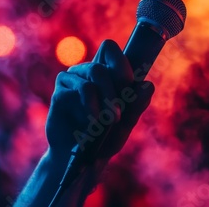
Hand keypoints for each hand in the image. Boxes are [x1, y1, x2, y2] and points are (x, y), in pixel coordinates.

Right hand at [46, 39, 154, 162]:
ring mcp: (71, 80)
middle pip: (103, 62)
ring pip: (94, 72)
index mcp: (105, 73)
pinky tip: (93, 123)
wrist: (82, 160)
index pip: (109, 48)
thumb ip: (137, 104)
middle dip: (117, 86)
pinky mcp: (60, 93)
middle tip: (120, 112)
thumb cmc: (106, 137)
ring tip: (110, 121)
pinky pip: (80, 89)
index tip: (129, 85)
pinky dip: (91, 106)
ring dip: (107, 97)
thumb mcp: (127, 122)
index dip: (121, 62)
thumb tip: (148, 85)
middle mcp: (86, 72)